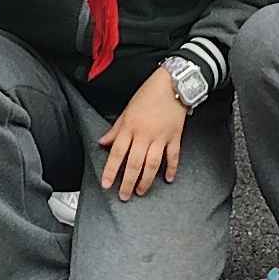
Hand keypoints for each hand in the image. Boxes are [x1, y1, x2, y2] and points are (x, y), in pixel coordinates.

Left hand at [97, 68, 191, 201]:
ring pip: (152, 164)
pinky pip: (173, 157)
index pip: (117, 153)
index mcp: (130, 127)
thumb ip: (115, 129)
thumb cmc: (149, 94)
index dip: (111, 170)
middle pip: (134, 163)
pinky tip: (167, 179)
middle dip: (128, 182)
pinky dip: (171, 169)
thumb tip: (103, 142)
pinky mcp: (175, 137)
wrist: (172, 83)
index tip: (107, 183)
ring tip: (141, 191)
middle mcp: (144, 134)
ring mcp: (161, 137)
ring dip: (146, 181)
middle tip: (124, 195)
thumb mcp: (126, 110)